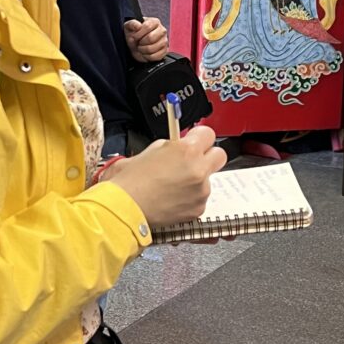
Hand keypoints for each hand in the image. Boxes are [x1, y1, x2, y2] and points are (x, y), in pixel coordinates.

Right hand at [104, 126, 226, 228]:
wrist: (124, 207)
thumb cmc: (130, 181)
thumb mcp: (149, 150)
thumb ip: (170, 146)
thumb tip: (178, 146)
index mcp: (187, 150)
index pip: (208, 134)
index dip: (199, 138)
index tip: (194, 142)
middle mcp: (199, 170)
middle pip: (219, 155)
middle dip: (207, 157)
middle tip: (191, 161)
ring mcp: (201, 191)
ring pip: (209, 180)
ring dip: (196, 180)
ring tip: (173, 186)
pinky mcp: (198, 209)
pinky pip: (200, 199)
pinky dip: (190, 199)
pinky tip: (172, 199)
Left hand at [124, 17, 168, 62]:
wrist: (136, 44)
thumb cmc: (134, 34)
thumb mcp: (129, 26)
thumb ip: (132, 24)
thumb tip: (138, 26)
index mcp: (155, 22)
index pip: (147, 26)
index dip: (138, 33)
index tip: (134, 37)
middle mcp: (162, 30)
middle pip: (151, 38)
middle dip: (141, 42)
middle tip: (138, 43)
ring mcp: (164, 41)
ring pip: (152, 48)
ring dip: (142, 50)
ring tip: (141, 47)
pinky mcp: (164, 51)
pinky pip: (155, 56)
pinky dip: (147, 56)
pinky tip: (145, 53)